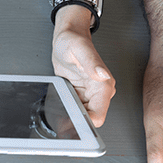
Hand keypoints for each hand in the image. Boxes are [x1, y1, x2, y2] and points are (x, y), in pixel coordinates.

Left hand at [51, 5, 114, 126]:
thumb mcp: (79, 49)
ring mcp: (91, 96)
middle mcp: (99, 92)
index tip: (69, 122)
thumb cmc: (73, 41)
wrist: (66, 40)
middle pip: (89, 120)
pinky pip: (76, 111)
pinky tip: (60, 103)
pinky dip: (68, 111)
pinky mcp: (81, 96)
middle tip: (59, 115)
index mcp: (103, 84)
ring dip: (71, 116)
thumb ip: (91, 62)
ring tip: (59, 105)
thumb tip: (102, 74)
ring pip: (82, 117)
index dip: (84, 123)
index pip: (98, 116)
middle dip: (75, 121)